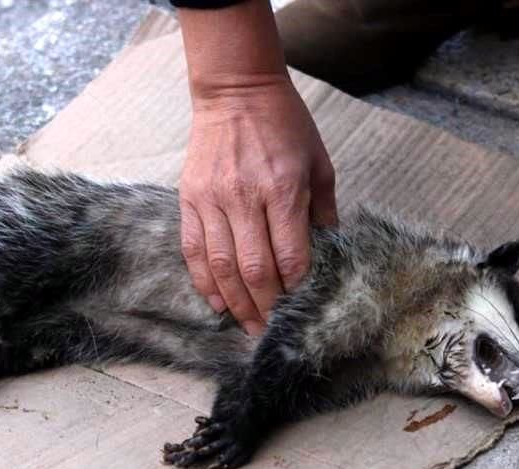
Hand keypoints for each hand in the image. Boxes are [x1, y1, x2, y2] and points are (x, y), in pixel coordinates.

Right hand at [179, 77, 336, 334]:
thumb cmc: (286, 125)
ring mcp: (213, 199)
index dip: (297, 288)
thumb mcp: (319, 162)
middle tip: (274, 328)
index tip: (302, 305)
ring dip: (237, 303)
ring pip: (221, 266)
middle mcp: (245, 197)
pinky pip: (193, 250)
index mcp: (282, 189)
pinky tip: (218, 304)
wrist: (235, 90)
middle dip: (267, 306)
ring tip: (249, 325)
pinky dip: (205, 282)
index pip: (290, 256)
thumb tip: (328, 253)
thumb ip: (324, 211)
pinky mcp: (190, 198)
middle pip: (254, 269)